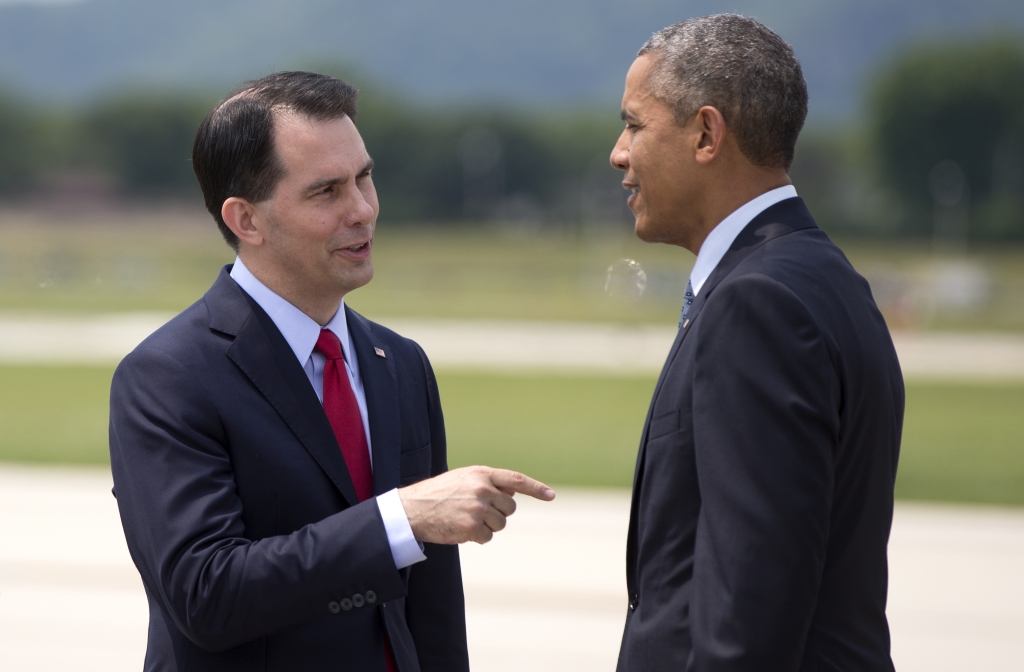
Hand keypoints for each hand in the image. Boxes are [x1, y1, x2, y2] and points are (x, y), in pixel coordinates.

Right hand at [398, 466, 554, 544]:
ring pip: (500, 524)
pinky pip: (487, 537)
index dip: (535, 488)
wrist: (413, 509)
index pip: (516, 479)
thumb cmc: (439, 494)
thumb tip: (512, 496)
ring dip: (487, 526)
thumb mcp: (464, 479)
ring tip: (465, 519)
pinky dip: (477, 537)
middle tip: (477, 512)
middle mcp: (482, 489)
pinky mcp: (471, 527)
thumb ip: (488, 483)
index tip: (551, 495)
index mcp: (481, 474)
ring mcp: (478, 508)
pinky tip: (461, 529)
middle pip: (510, 508)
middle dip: (498, 513)